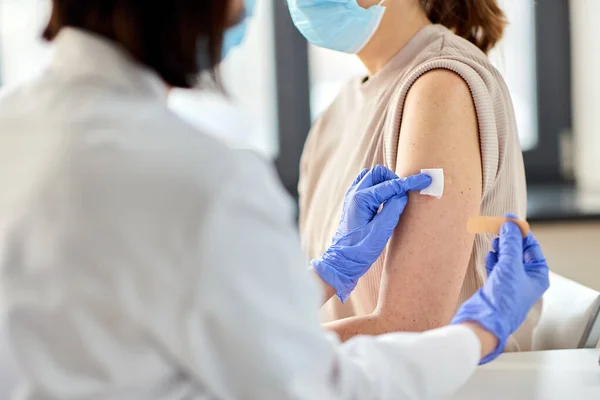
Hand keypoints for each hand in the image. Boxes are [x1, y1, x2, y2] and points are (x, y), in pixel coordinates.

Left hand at [311, 165, 431, 302]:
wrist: (343, 262)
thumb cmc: (360, 250)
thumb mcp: (381, 231)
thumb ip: (393, 209)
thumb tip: (403, 194)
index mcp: (361, 199)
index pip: (390, 184)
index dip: (410, 182)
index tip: (425, 179)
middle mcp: (354, 194)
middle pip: (378, 173)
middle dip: (394, 179)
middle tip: (405, 193)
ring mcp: (352, 197)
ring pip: (371, 177)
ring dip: (385, 181)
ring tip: (395, 196)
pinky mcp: (353, 203)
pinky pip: (366, 186)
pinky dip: (378, 187)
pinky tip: (385, 199)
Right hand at [451, 217, 549, 363]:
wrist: (486, 319)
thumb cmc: (504, 298)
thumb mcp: (510, 265)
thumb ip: (511, 243)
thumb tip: (510, 225)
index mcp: (538, 275)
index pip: (532, 247)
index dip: (521, 231)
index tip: (509, 219)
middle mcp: (527, 279)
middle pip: (519, 251)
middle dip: (509, 239)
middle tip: (497, 227)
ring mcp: (511, 283)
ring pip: (507, 258)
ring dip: (500, 248)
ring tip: (493, 241)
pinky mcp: (497, 286)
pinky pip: (497, 267)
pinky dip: (493, 259)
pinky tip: (489, 256)